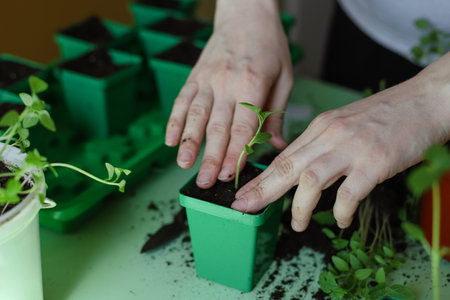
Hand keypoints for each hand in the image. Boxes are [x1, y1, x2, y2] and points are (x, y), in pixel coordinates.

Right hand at [165, 0, 292, 188]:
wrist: (245, 13)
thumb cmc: (269, 46)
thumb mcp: (284, 77)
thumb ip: (275, 113)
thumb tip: (274, 145)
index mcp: (252, 84)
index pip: (243, 126)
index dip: (237, 152)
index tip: (231, 175)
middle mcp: (226, 83)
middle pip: (217, 127)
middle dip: (211, 157)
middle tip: (206, 182)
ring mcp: (207, 79)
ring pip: (195, 115)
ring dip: (188, 142)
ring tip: (183, 165)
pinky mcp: (194, 77)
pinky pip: (181, 101)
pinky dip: (174, 121)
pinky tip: (170, 140)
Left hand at [232, 52, 449, 230]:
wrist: (424, 101)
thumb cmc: (385, 116)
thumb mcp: (344, 124)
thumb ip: (321, 145)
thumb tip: (300, 171)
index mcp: (321, 126)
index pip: (283, 155)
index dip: (261, 177)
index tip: (244, 193)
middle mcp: (330, 135)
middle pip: (287, 166)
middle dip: (262, 190)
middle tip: (244, 208)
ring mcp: (352, 148)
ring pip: (311, 179)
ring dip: (299, 207)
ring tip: (296, 225)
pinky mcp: (375, 162)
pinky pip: (349, 192)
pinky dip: (341, 210)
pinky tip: (341, 220)